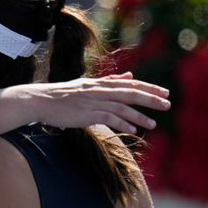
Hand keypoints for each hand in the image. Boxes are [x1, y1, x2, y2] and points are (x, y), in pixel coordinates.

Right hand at [13, 71, 169, 133]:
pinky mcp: (87, 113)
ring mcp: (94, 102)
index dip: (148, 87)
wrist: (40, 100)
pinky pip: (109, 118)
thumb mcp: (88, 84)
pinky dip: (122, 124)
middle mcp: (100, 90)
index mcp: (101, 83)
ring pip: (122, 107)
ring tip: (153, 124)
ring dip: (140, 116)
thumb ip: (111, 81)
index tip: (164, 92)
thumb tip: (130, 76)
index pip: (130, 84)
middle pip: (131, 93)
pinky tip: (132, 130)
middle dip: (151, 98)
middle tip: (167, 104)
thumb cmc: (62, 95)